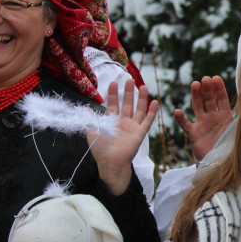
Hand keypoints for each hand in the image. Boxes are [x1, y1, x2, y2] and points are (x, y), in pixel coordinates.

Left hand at [87, 80, 157, 195]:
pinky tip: (155, 102)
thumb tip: (86, 107)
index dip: (113, 93)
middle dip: (128, 92)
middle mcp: (123, 122)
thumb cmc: (100, 148)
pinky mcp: (140, 132)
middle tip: (130, 80)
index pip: (114, 103)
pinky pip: (148, 120)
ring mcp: (133, 126)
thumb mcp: (91, 130)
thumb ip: (90, 118)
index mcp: (112, 121)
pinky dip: (152, 112)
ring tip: (143, 87)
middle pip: (128, 103)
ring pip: (139, 109)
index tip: (113, 82)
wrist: (109, 162)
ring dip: (141, 98)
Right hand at [173, 76, 231, 160]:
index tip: (216, 78)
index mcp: (225, 116)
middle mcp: (213, 117)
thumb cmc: (231, 147)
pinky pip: (186, 125)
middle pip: (209, 100)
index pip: (221, 99)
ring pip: (198, 107)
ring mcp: (202, 124)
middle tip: (205, 79)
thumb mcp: (239, 132)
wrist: (220, 162)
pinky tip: (178, 111)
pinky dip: (181, 119)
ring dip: (196, 96)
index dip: (219, 89)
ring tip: (195, 84)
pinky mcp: (194, 133)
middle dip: (208, 89)